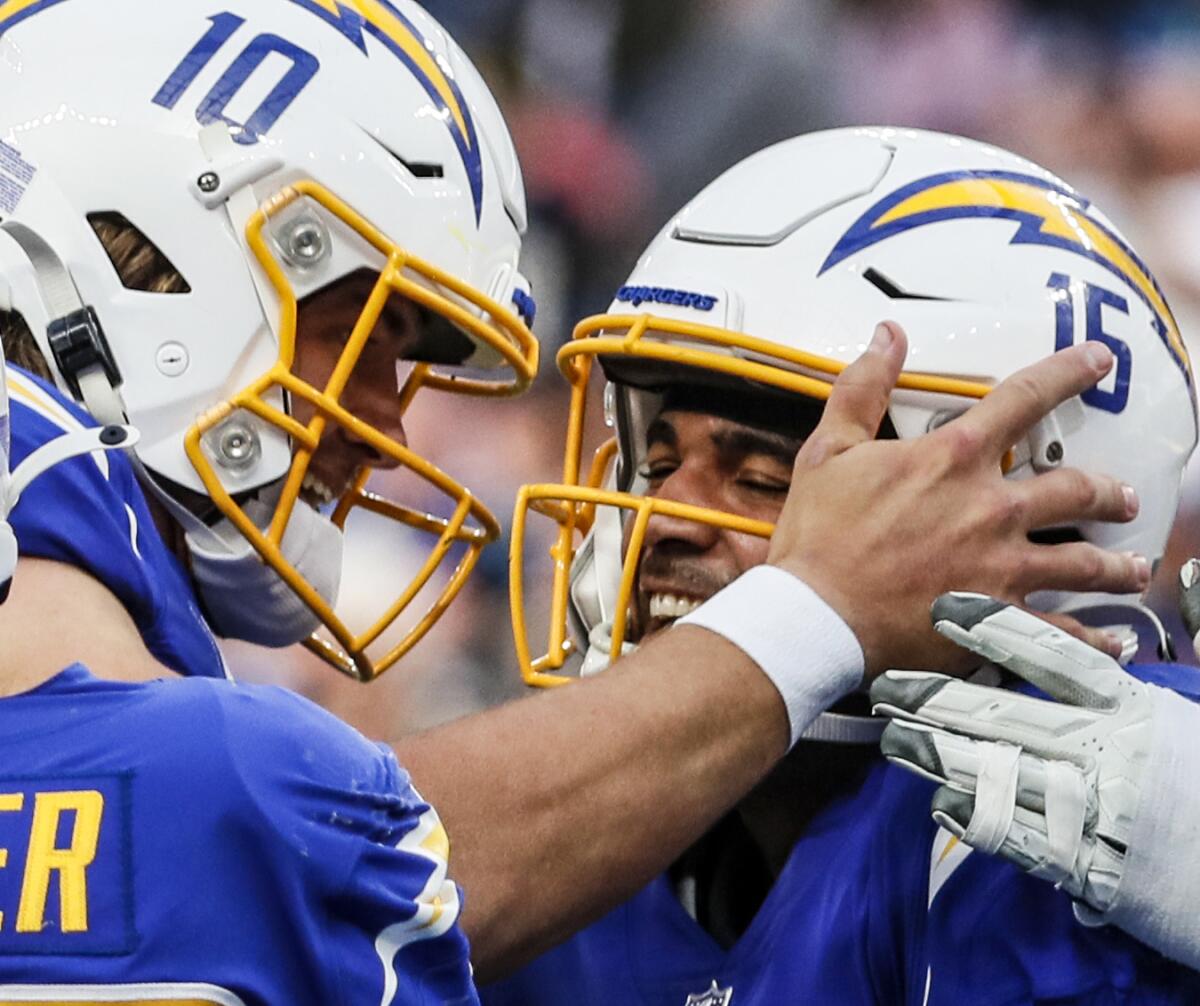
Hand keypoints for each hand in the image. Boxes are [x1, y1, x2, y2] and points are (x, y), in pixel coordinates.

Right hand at [766, 322, 1145, 678]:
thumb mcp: (829, 449)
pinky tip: (1112, 643)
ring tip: (1132, 568)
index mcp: (952, 459)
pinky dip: (1093, 640)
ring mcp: (1002, 566)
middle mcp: (991, 508)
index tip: (1098, 361)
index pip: (1026, 399)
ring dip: (1114, 564)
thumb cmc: (818, 537)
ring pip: (1084, 562)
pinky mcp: (998, 619)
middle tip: (1122, 496)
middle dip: (1107, 491)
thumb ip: (863, 387)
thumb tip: (887, 335)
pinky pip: (1062, 631)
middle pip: (1075, 488)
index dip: (1068, 373)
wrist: (816, 616)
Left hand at [870, 592, 1149, 913]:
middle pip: (1007, 716)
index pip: (1054, 658)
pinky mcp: (1086, 864)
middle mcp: (1106, 752)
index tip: (944, 607)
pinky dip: (976, 817)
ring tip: (892, 737)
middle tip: (885, 683)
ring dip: (939, 755)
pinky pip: (1020, 837)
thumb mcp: (1179, 713)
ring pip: (999, 772)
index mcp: (1132, 708)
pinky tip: (938, 802)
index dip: (996, 630)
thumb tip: (1143, 605)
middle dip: (938, 698)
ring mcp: (1092, 809)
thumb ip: (1147, 666)